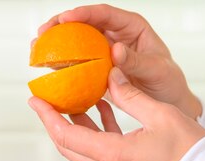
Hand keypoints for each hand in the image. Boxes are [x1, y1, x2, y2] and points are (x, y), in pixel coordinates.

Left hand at [29, 67, 204, 160]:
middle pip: (68, 145)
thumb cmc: (189, 155)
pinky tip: (102, 110)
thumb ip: (131, 96)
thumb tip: (110, 76)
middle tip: (45, 100)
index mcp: (112, 156)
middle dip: (54, 121)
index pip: (66, 136)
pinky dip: (96, 132)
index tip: (35, 99)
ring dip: (75, 125)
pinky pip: (100, 152)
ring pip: (83, 149)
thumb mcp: (161, 116)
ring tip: (72, 99)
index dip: (47, 116)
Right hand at [37, 4, 201, 118]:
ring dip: (56, 45)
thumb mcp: (158, 71)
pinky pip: (77, 64)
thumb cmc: (168, 84)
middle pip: (83, 24)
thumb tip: (116, 50)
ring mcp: (104, 52)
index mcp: (131, 28)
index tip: (65, 19)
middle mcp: (115, 36)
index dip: (83, 14)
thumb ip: (137, 61)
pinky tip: (47, 70)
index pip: (104, 14)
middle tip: (42, 33)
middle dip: (60, 25)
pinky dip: (62, 66)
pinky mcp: (97, 69)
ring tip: (36, 49)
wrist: (167, 103)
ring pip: (76, 42)